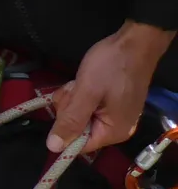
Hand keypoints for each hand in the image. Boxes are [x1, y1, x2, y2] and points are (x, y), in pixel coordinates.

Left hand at [48, 21, 176, 152]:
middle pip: (77, 129)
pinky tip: (83, 81)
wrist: (134, 42)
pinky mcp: (110, 103)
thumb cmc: (111, 66)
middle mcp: (116, 128)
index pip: (78, 146)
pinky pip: (86, 106)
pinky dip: (79, 94)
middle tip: (75, 89)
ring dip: (72, 99)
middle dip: (69, 108)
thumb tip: (54, 147)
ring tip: (80, 82)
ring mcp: (113, 115)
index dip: (64, 129)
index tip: (64, 107)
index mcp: (113, 132)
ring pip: (77, 115)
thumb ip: (71, 121)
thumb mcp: (86, 92)